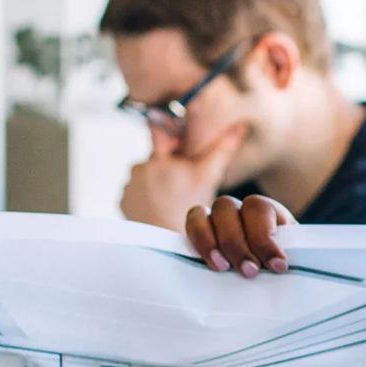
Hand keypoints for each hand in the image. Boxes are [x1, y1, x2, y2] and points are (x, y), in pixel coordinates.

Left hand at [121, 123, 247, 230]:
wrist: (168, 241)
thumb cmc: (190, 210)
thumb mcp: (210, 176)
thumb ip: (224, 147)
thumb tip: (242, 125)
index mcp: (161, 158)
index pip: (159, 130)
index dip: (169, 133)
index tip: (174, 138)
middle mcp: (141, 168)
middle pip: (155, 159)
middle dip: (166, 167)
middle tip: (181, 186)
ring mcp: (130, 185)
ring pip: (144, 177)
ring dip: (154, 184)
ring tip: (171, 201)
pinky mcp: (123, 201)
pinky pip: (134, 193)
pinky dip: (144, 198)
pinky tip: (158, 208)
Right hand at [186, 194, 295, 276]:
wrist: (269, 273)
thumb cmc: (280, 267)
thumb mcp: (292, 261)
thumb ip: (289, 259)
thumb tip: (283, 269)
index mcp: (268, 211)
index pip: (260, 209)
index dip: (265, 238)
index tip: (277, 266)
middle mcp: (240, 209)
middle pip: (229, 208)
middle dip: (238, 243)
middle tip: (250, 272)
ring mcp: (218, 217)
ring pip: (206, 213)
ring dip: (212, 242)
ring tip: (222, 268)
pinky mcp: (201, 229)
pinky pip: (193, 223)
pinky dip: (198, 241)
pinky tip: (207, 263)